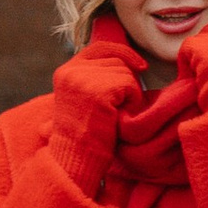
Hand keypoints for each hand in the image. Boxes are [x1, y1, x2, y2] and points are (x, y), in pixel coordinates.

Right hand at [50, 36, 142, 187]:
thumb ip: (94, 78)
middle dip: (127, 81)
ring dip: (130, 93)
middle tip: (117, 108)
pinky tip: (119, 117)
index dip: (123, 53)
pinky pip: (129, 85)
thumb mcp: (83, 99)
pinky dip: (132, 101)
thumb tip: (127, 60)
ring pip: (126, 72)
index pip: (99, 48)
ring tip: (114, 115)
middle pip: (116, 61)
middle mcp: (71, 71)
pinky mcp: (98, 90)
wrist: (75, 160)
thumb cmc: (85, 136)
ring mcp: (83, 79)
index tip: (142, 66)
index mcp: (65, 72)